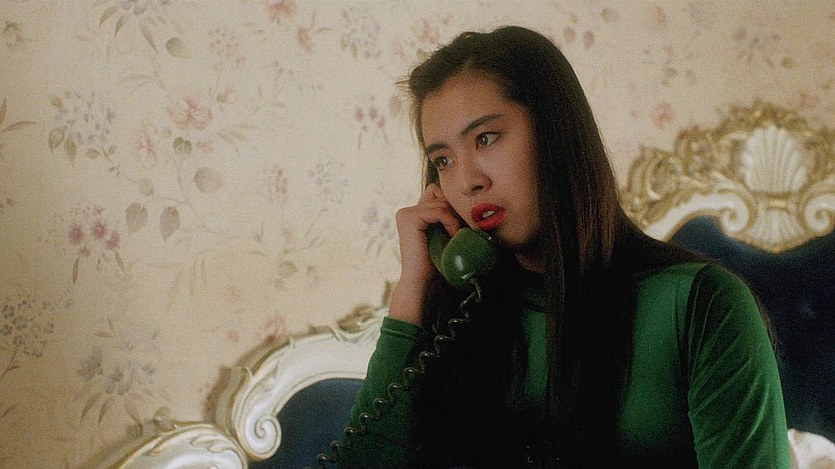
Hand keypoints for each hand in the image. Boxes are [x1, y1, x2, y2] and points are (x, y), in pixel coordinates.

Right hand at [389, 183, 461, 324]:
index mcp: (411, 214)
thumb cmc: (435, 262)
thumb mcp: (441, 235)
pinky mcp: (410, 219)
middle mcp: (406, 212)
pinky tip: (452, 236)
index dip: (449, 206)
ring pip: (440, 202)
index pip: (435, 193)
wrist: (422, 281)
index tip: (457, 226)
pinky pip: (439, 210)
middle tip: (457, 231)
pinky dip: (450, 222)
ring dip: (453, 218)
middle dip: (452, 210)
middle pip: (438, 194)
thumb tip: (467, 202)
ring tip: (455, 236)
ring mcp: (405, 214)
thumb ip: (445, 218)